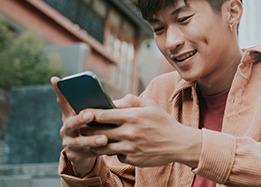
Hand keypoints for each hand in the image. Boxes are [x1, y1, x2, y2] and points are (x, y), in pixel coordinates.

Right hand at [51, 77, 106, 176]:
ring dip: (92, 139)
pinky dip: (97, 151)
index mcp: (71, 115)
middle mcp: (67, 128)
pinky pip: (87, 153)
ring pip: (79, 141)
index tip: (55, 79)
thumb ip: (104, 108)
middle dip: (80, 119)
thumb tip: (118, 103)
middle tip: (90, 115)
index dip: (59, 91)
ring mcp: (70, 143)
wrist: (92, 152)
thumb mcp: (99, 117)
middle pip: (70, 123)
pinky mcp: (76, 155)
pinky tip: (107, 148)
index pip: (64, 102)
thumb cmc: (98, 128)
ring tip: (104, 138)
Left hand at [81, 94, 202, 167]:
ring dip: (97, 143)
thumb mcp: (150, 105)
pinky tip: (119, 147)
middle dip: (88, 130)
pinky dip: (115, 151)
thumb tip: (113, 102)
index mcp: (132, 116)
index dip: (88, 114)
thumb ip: (131, 100)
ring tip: (96, 138)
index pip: (102, 115)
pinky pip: (116, 156)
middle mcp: (129, 133)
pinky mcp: (132, 159)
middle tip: (84, 128)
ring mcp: (129, 148)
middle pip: (97, 133)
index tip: (81, 113)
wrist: (178, 143)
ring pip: (102, 147)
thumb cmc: (163, 122)